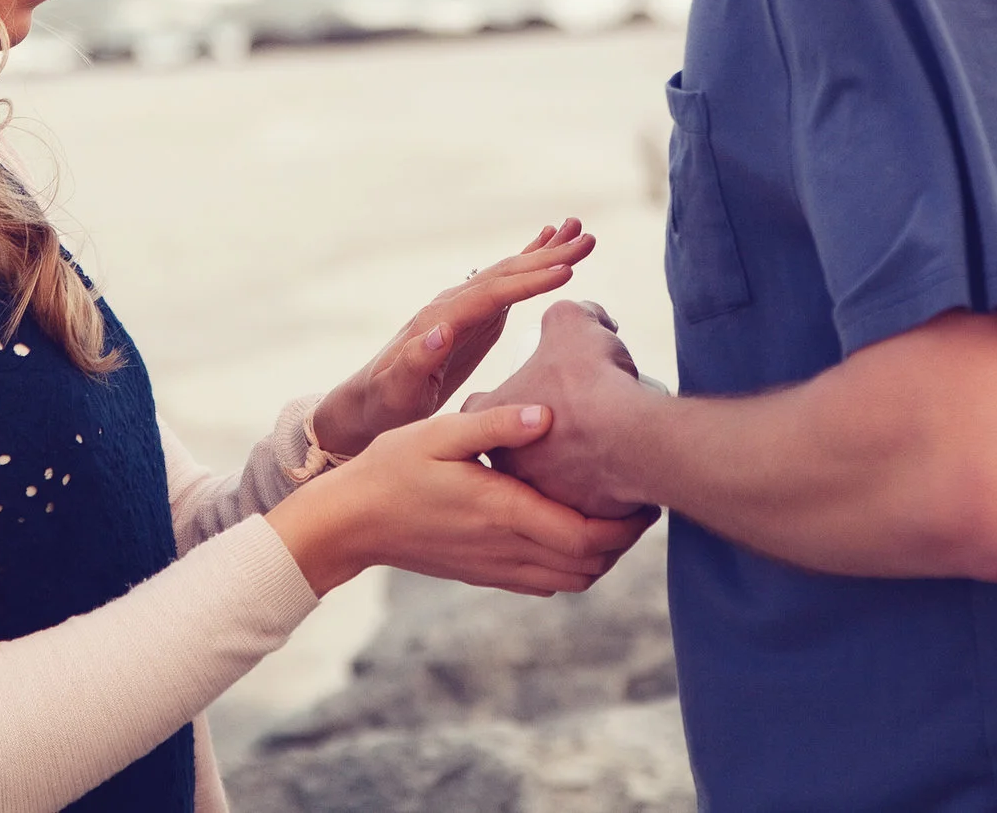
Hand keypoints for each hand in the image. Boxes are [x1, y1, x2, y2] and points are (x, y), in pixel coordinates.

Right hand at [263, 403, 655, 596]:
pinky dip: (570, 565)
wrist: (350, 524)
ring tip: (611, 514)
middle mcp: (505, 548)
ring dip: (599, 555)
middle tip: (639, 501)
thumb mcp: (440, 431)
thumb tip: (548, 412)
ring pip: (570, 580)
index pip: (585, 537)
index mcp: (502, 511)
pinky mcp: (485, 574)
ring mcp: (495, 568)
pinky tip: (568, 528)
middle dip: (623, 541)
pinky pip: (544, 583)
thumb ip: (496, 423)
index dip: (626, 524)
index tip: (646, 495)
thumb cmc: (391, 469)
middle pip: (589, 566)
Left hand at [312, 218, 595, 457]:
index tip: (566, 271)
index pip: (491, 293)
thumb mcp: (397, 389)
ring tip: (578, 228)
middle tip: (587, 239)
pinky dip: (530, 263)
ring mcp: (464, 306)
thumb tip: (441, 330)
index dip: (528, 281)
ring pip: (510, 272)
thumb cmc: (384, 401)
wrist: (369, 402)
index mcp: (441, 319)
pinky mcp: (474, 317)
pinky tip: (549, 245)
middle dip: (547, 256)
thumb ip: (415, 361)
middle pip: (505, 273)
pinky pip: (507, 285)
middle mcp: (453, 304)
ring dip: (545, 251)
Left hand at [462, 299, 660, 519]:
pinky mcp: (571, 523)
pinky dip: (598, 489)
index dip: (513, 395)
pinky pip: (581, 505)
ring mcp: (536, 500)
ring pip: (550, 480)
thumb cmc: (590, 380)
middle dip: (543, 437)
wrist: (629, 438)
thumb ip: (563, 316)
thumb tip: (578, 318)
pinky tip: (618, 468)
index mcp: (489, 420)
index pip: (483, 409)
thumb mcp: (571, 324)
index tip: (542, 389)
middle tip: (575, 418)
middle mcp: (504, 467)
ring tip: (603, 444)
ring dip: (571, 465)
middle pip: (518, 449)